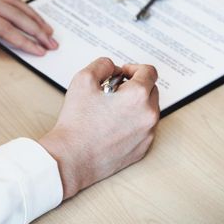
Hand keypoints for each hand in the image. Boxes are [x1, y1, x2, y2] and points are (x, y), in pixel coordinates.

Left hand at [0, 0, 57, 75]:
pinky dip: (23, 8)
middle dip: (36, 30)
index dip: (23, 40)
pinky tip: (32, 17)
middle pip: (14, 14)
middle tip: (53, 44)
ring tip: (50, 32)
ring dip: (33, 17)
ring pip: (14, 3)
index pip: (2, 27)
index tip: (39, 51)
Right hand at [39, 58, 159, 199]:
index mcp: (138, 96)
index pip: (149, 72)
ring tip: (112, 109)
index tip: (123, 73)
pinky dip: (134, 123)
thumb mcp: (83, 80)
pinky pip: (144, 129)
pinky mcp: (142, 149)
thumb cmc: (77, 123)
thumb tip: (113, 68)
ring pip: (149, 110)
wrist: (71, 158)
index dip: (134, 68)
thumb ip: (103, 65)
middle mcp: (149, 115)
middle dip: (135, 86)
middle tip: (114, 91)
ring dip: (136, 105)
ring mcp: (148, 135)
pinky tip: (113, 126)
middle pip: (152, 90)